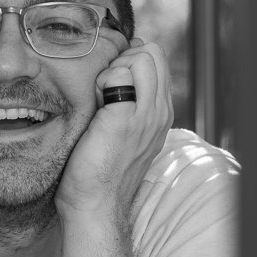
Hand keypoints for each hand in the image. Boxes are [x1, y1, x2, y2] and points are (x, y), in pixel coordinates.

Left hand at [56, 37, 172, 223]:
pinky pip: (119, 73)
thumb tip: (119, 69)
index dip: (130, 62)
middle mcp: (160, 112)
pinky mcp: (126, 117)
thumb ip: (129, 103)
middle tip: (105, 88)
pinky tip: (95, 106)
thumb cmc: (100, 170)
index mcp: (161, 113)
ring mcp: (146, 114)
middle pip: (154, 52)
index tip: (111, 86)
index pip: (158, 61)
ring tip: (102, 97)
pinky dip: (103, 80)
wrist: (95, 204)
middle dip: (125, 58)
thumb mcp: (124, 132)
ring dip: (115, 67)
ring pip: (143, 56)